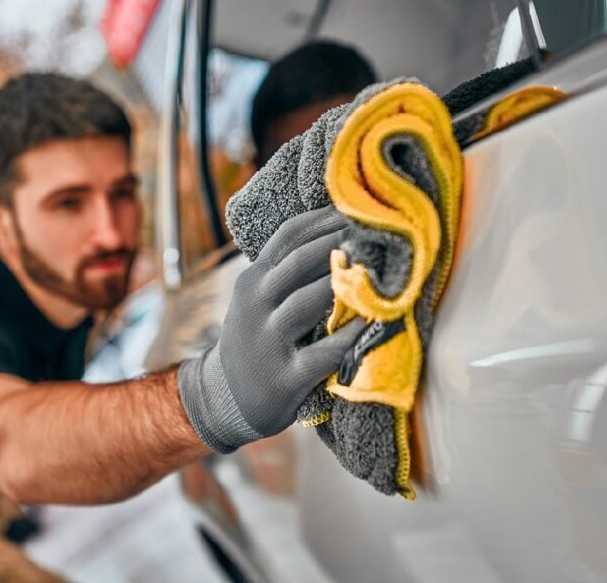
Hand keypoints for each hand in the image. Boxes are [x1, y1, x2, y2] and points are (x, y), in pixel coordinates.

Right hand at [178, 206, 364, 452]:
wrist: (226, 398)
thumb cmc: (256, 340)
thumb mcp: (257, 300)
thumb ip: (285, 272)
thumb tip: (339, 233)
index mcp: (252, 281)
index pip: (288, 237)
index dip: (325, 219)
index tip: (359, 208)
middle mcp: (256, 304)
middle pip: (300, 262)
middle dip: (340, 243)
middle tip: (379, 232)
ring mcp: (268, 341)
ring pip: (308, 302)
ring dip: (345, 284)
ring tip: (380, 270)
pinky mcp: (285, 377)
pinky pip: (323, 353)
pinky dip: (350, 337)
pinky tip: (374, 324)